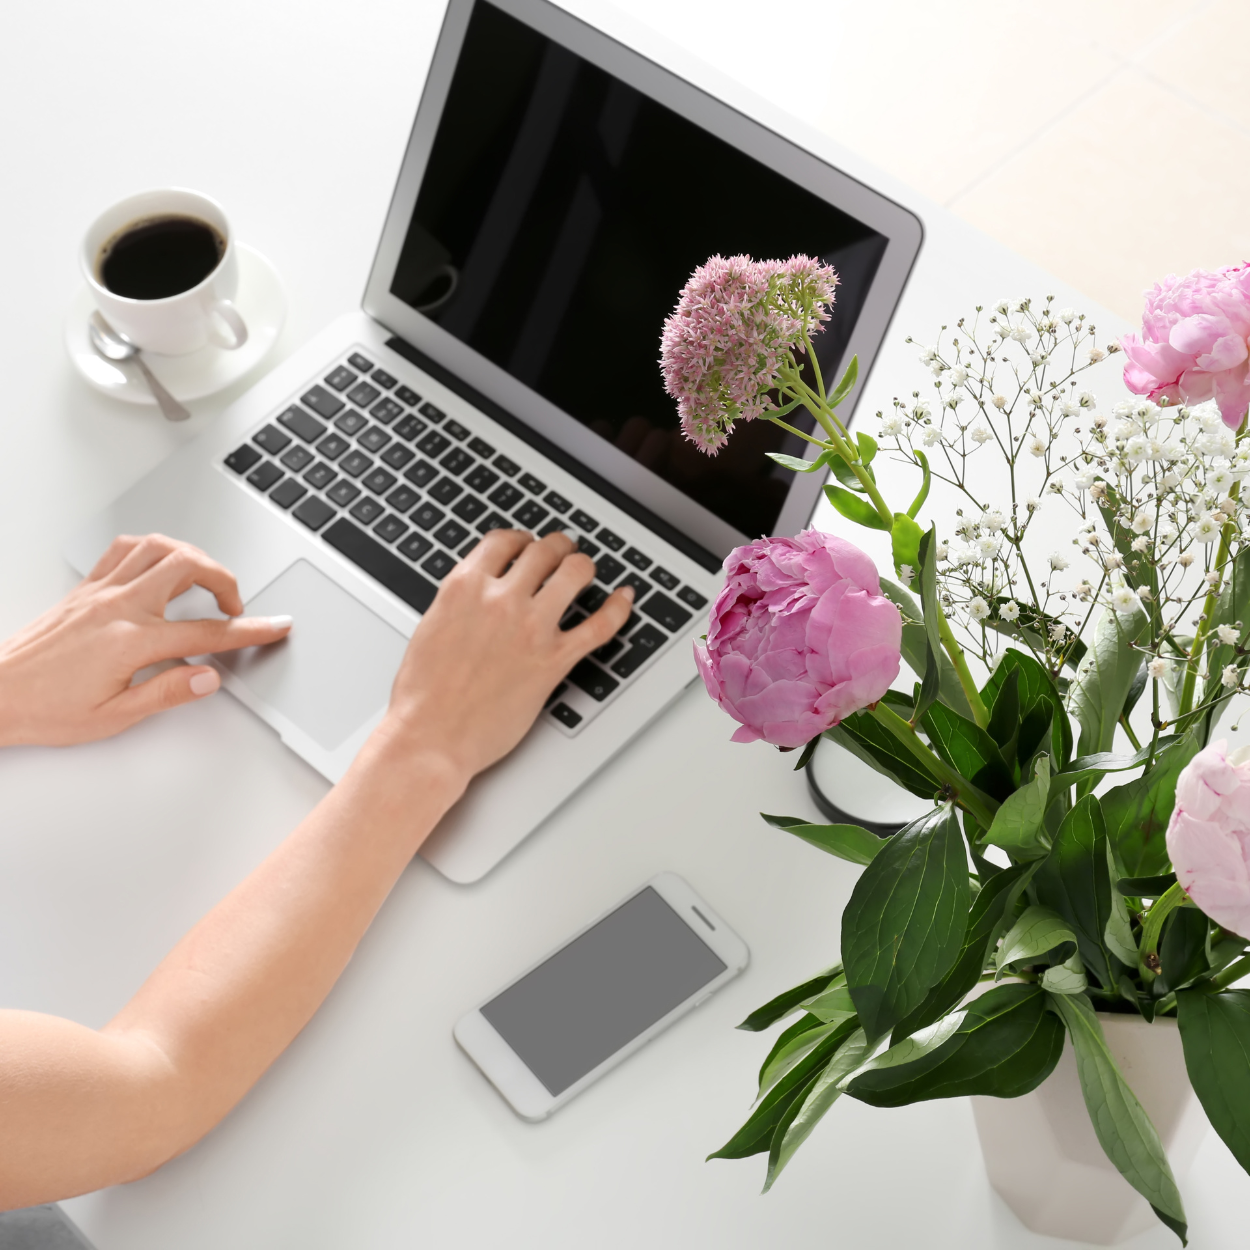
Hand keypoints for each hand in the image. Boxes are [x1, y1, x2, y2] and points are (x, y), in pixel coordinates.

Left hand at [0, 534, 292, 746]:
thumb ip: (167, 692)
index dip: (250, 630)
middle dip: (224, 580)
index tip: (275, 626)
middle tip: (235, 604)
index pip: (206, 633)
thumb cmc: (46, 710)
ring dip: (191, 556)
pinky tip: (161, 565)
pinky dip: (153, 550)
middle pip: (188, 568)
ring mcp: (99, 592)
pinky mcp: (84, 589)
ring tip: (205, 578)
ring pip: (158, 548)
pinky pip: (124, 550)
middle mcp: (117, 607)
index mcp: (131, 642)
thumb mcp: (114, 717)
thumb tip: (209, 678)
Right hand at [375, 529, 633, 786]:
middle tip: (562, 552)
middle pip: (543, 550)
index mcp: (464, 587)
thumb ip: (459, 603)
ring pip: (574, 573)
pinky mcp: (554, 660)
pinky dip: (618, 608)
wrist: (431, 736)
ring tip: (584, 570)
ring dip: (583, 566)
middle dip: (556, 547)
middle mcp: (500, 599)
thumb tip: (478, 594)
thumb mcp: (430, 627)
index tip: (527, 544)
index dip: (521, 539)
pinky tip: (625, 599)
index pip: (504, 541)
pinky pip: (599, 626)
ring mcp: (531, 628)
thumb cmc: (423, 695)